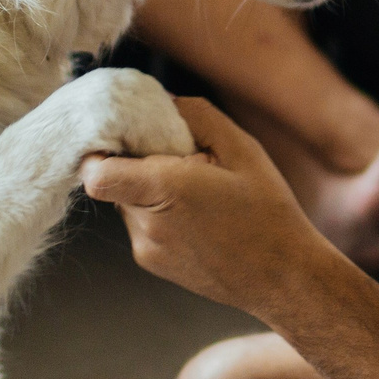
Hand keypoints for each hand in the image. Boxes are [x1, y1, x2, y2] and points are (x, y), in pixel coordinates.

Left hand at [81, 97, 332, 313]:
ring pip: (128, 201)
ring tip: (198, 195)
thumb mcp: (242, 149)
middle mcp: (147, 224)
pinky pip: (141, 224)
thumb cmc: (267, 213)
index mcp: (165, 190)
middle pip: (115, 180)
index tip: (124, 138)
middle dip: (140, 164)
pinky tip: (198, 217)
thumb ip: (196, 116)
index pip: (96, 173)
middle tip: (186, 164)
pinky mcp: (151, 263)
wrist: (282, 277)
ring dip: (150, 190)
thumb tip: (162, 101)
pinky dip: (159, 213)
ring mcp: (146, 248)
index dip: (100, 151)